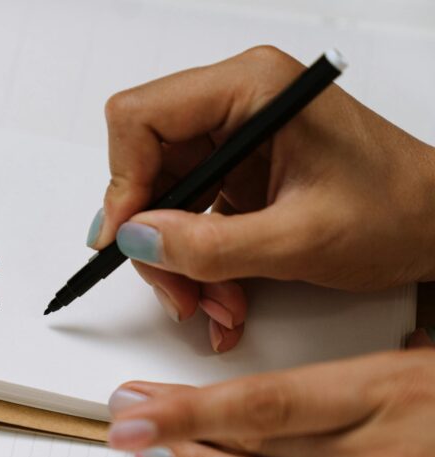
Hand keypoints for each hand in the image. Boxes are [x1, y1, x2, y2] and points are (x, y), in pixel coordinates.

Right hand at [91, 46, 434, 351]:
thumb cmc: (398, 212)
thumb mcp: (299, 239)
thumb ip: (210, 244)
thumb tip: (137, 239)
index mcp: (252, 88)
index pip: (141, 117)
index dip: (123, 181)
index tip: (126, 237)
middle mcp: (235, 105)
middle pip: (143, 166)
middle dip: (154, 237)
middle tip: (178, 289)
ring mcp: (233, 140)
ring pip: (159, 200)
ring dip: (175, 260)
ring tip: (213, 302)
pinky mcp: (235, 173)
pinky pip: (185, 217)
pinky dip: (195, 262)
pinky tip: (222, 292)